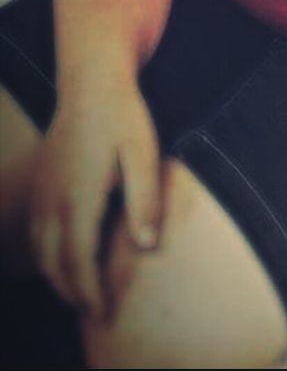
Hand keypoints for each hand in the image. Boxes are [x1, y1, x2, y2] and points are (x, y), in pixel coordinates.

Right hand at [29, 74, 160, 316]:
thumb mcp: (143, 152)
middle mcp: (54, 198)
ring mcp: (43, 189)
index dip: (89, 290)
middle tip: (93, 310)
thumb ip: (144, 199)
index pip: (78, 259)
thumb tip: (145, 244)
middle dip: (71, 291)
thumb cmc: (122, 115)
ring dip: (57, 275)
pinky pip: (36, 229)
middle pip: (54, 262)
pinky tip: (63, 254)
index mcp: (79, 196)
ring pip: (40, 248)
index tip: (101, 311)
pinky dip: (46, 252)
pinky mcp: (41, 180)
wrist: (91, 79)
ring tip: (79, 290)